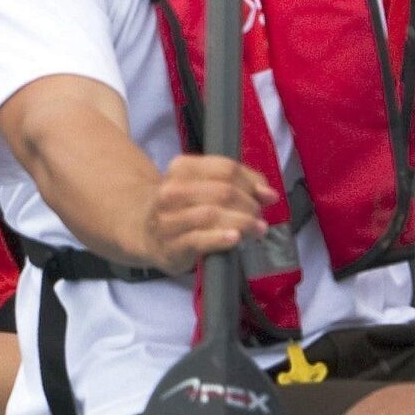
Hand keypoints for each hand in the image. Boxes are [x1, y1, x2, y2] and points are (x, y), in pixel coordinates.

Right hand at [138, 153, 275, 274]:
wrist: (146, 231)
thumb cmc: (183, 207)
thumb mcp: (204, 186)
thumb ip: (239, 185)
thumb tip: (269, 194)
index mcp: (181, 168)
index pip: (225, 169)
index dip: (251, 182)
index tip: (265, 195)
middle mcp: (172, 190)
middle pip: (222, 192)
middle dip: (249, 205)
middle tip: (259, 216)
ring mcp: (169, 218)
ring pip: (212, 215)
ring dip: (242, 222)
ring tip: (256, 229)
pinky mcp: (171, 245)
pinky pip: (199, 239)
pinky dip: (220, 238)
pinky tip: (235, 238)